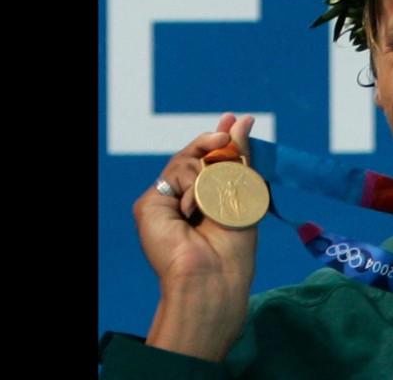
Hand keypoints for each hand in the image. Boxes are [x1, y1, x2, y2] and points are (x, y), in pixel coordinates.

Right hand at [134, 112, 257, 361]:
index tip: (237, 119)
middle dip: (214, 142)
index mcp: (204, 197)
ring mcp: (164, 200)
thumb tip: (242, 120)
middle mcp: (181, 197)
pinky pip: (176, 174)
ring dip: (208, 178)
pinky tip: (195, 211)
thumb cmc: (232, 245)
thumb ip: (240, 158)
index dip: (220, 137)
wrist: (214, 274)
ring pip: (187, 160)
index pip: (209, 159)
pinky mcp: (149, 204)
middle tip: (226, 134)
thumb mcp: (243, 194)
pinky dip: (193, 189)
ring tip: (214, 205)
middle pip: (195, 154)